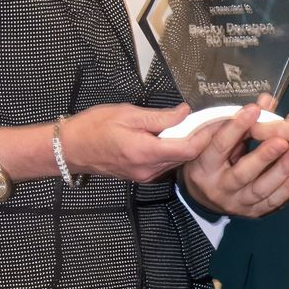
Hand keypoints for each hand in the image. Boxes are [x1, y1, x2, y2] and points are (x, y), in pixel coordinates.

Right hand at [57, 104, 204, 183]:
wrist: (70, 148)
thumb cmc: (93, 127)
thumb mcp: (127, 114)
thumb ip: (160, 117)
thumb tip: (186, 113)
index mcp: (145, 152)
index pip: (188, 148)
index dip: (206, 135)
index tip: (218, 121)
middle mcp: (148, 169)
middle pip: (186, 156)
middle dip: (203, 139)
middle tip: (216, 120)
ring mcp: (145, 175)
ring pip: (177, 161)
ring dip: (191, 145)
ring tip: (202, 126)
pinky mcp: (142, 176)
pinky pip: (166, 163)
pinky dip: (176, 150)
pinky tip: (180, 136)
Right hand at [183, 99, 288, 219]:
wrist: (203, 195)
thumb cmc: (211, 160)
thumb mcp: (215, 139)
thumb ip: (241, 122)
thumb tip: (267, 101)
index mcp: (203, 167)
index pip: (219, 146)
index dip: (236, 127)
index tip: (255, 110)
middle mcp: (217, 188)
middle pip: (242, 173)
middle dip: (264, 156)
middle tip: (284, 140)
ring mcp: (235, 203)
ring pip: (260, 189)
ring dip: (282, 171)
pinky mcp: (251, 212)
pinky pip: (272, 202)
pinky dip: (288, 188)